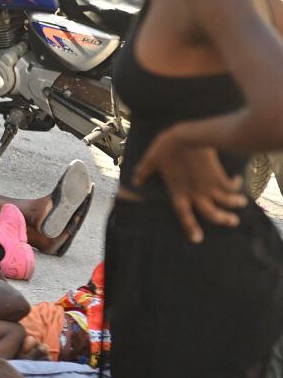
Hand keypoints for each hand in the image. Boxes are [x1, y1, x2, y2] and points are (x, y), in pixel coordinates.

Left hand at [133, 128, 247, 242]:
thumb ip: (144, 172)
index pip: (183, 215)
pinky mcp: (219, 176)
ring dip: (235, 204)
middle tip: (232, 222)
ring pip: (226, 202)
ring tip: (241, 203)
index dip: (190, 227)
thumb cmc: (167, 148)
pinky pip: (231, 186)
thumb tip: (135, 179)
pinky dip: (236, 185)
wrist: (188, 138)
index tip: (197, 239)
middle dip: (223, 220)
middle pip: (211, 214)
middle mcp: (195, 194)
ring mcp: (208, 186)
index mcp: (178, 192)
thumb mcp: (152, 160)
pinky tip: (238, 181)